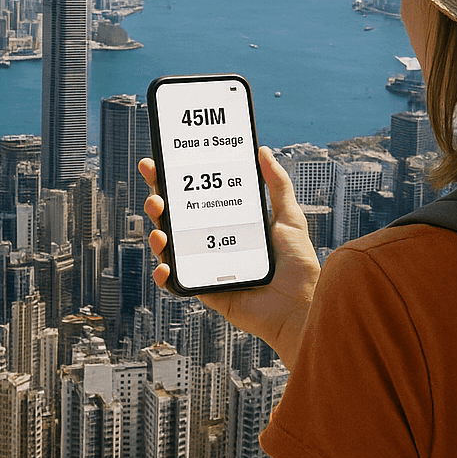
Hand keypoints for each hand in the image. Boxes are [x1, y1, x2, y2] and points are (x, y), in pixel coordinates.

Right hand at [139, 147, 320, 363]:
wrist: (301, 306)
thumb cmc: (298, 265)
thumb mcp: (289, 217)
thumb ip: (277, 184)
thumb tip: (263, 151)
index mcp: (228, 223)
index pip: (194, 198)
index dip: (172, 181)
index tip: (156, 164)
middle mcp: (214, 243)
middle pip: (175, 220)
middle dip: (158, 203)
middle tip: (156, 194)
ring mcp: (206, 267)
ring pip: (170, 248)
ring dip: (157, 236)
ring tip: (160, 229)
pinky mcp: (205, 290)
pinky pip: (176, 283)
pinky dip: (164, 275)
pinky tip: (164, 266)